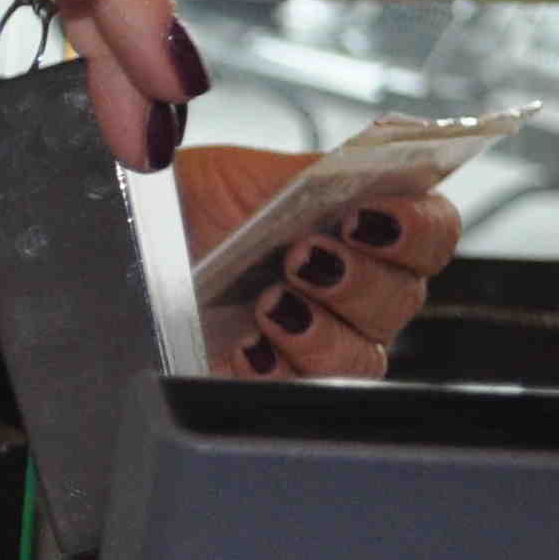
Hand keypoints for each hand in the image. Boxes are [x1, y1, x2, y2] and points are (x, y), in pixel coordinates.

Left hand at [175, 143, 462, 379]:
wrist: (126, 251)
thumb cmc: (187, 211)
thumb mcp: (243, 177)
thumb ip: (314, 174)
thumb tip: (372, 164)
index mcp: (360, 226)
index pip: (433, 232)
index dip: (417, 228)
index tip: (368, 217)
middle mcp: (352, 288)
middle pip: (403, 299)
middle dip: (357, 278)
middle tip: (301, 257)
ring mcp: (319, 340)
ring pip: (364, 356)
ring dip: (320, 329)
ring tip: (268, 302)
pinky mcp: (277, 384)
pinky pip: (305, 395)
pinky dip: (278, 371)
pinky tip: (246, 347)